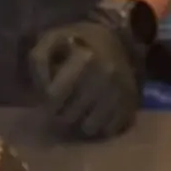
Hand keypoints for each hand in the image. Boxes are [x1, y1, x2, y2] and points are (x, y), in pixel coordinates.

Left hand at [28, 7, 144, 139]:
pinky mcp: (132, 105)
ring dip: (81, 121)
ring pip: (89, 128)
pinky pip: (108, 131)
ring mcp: (121, 92)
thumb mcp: (51, 40)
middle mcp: (107, 75)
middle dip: (62, 112)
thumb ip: (38, 61)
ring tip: (81, 105)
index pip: (53, 97)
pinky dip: (100, 125)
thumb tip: (42, 91)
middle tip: (65, 100)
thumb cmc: (75, 43)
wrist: (113, 41)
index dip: (46, 97)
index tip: (50, 90)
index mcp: (86, 57)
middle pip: (69, 117)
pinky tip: (97, 110)